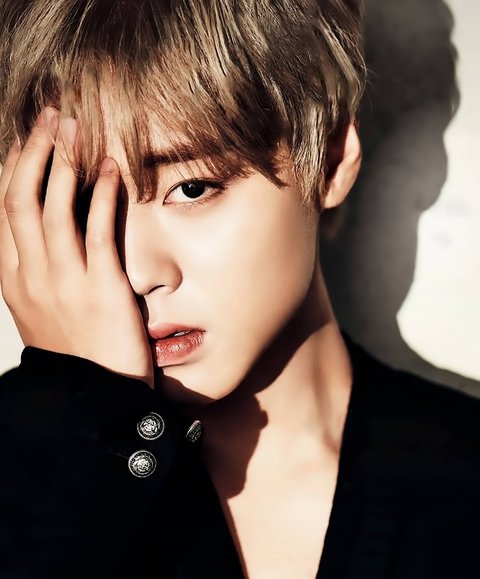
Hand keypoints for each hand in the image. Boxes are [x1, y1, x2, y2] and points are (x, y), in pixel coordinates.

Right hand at [0, 109, 153, 386]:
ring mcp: (63, 281)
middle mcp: (31, 275)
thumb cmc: (75, 354)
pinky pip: (97, 231)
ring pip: (52, 207)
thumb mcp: (42, 312)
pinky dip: (102, 196)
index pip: (4, 211)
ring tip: (76, 127)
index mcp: (14, 280)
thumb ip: (39, 273)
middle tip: (51, 116)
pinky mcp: (100, 288)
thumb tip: (47, 235)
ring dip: (63, 162)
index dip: (13, 168)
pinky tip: (112, 169)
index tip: (27, 138)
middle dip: (34, 151)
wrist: (93, 399)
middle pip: (21, 198)